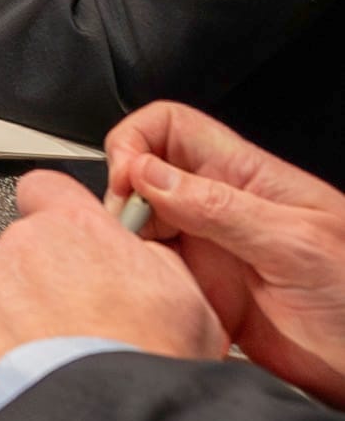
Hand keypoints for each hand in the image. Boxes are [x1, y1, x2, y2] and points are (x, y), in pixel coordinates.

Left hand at [0, 169, 227, 420]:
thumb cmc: (147, 372)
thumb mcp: (190, 303)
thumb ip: (152, 260)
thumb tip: (136, 251)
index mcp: (78, 229)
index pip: (47, 188)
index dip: (55, 216)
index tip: (64, 244)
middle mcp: (22, 244)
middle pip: (20, 251)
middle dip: (39, 284)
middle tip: (69, 332)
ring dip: (8, 318)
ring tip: (45, 366)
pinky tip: (13, 375)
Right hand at [108, 101, 344, 405]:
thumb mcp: (299, 245)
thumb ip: (222, 208)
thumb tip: (147, 173)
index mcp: (248, 178)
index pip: (171, 126)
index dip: (137, 141)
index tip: (127, 181)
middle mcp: (221, 209)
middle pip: (143, 175)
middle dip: (121, 197)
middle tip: (127, 234)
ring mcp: (209, 251)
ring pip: (141, 224)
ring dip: (125, 241)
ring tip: (135, 267)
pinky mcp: (201, 292)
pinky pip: (150, 273)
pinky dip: (136, 279)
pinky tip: (149, 294)